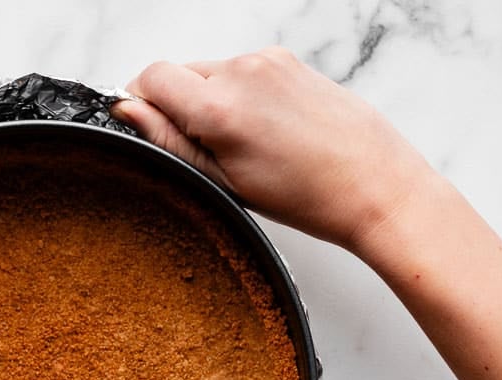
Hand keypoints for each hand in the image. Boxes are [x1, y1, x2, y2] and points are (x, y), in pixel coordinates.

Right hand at [113, 48, 437, 255]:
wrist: (375, 186)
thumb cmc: (307, 196)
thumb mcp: (223, 181)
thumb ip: (169, 141)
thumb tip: (127, 111)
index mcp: (219, 106)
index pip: (150, 78)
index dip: (141, 104)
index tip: (152, 132)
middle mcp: (242, 71)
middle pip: (179, 73)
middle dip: (178, 107)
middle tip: (206, 152)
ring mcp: (268, 61)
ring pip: (210, 73)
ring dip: (211, 102)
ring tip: (243, 146)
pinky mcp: (288, 61)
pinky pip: (242, 72)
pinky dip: (240, 96)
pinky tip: (264, 131)